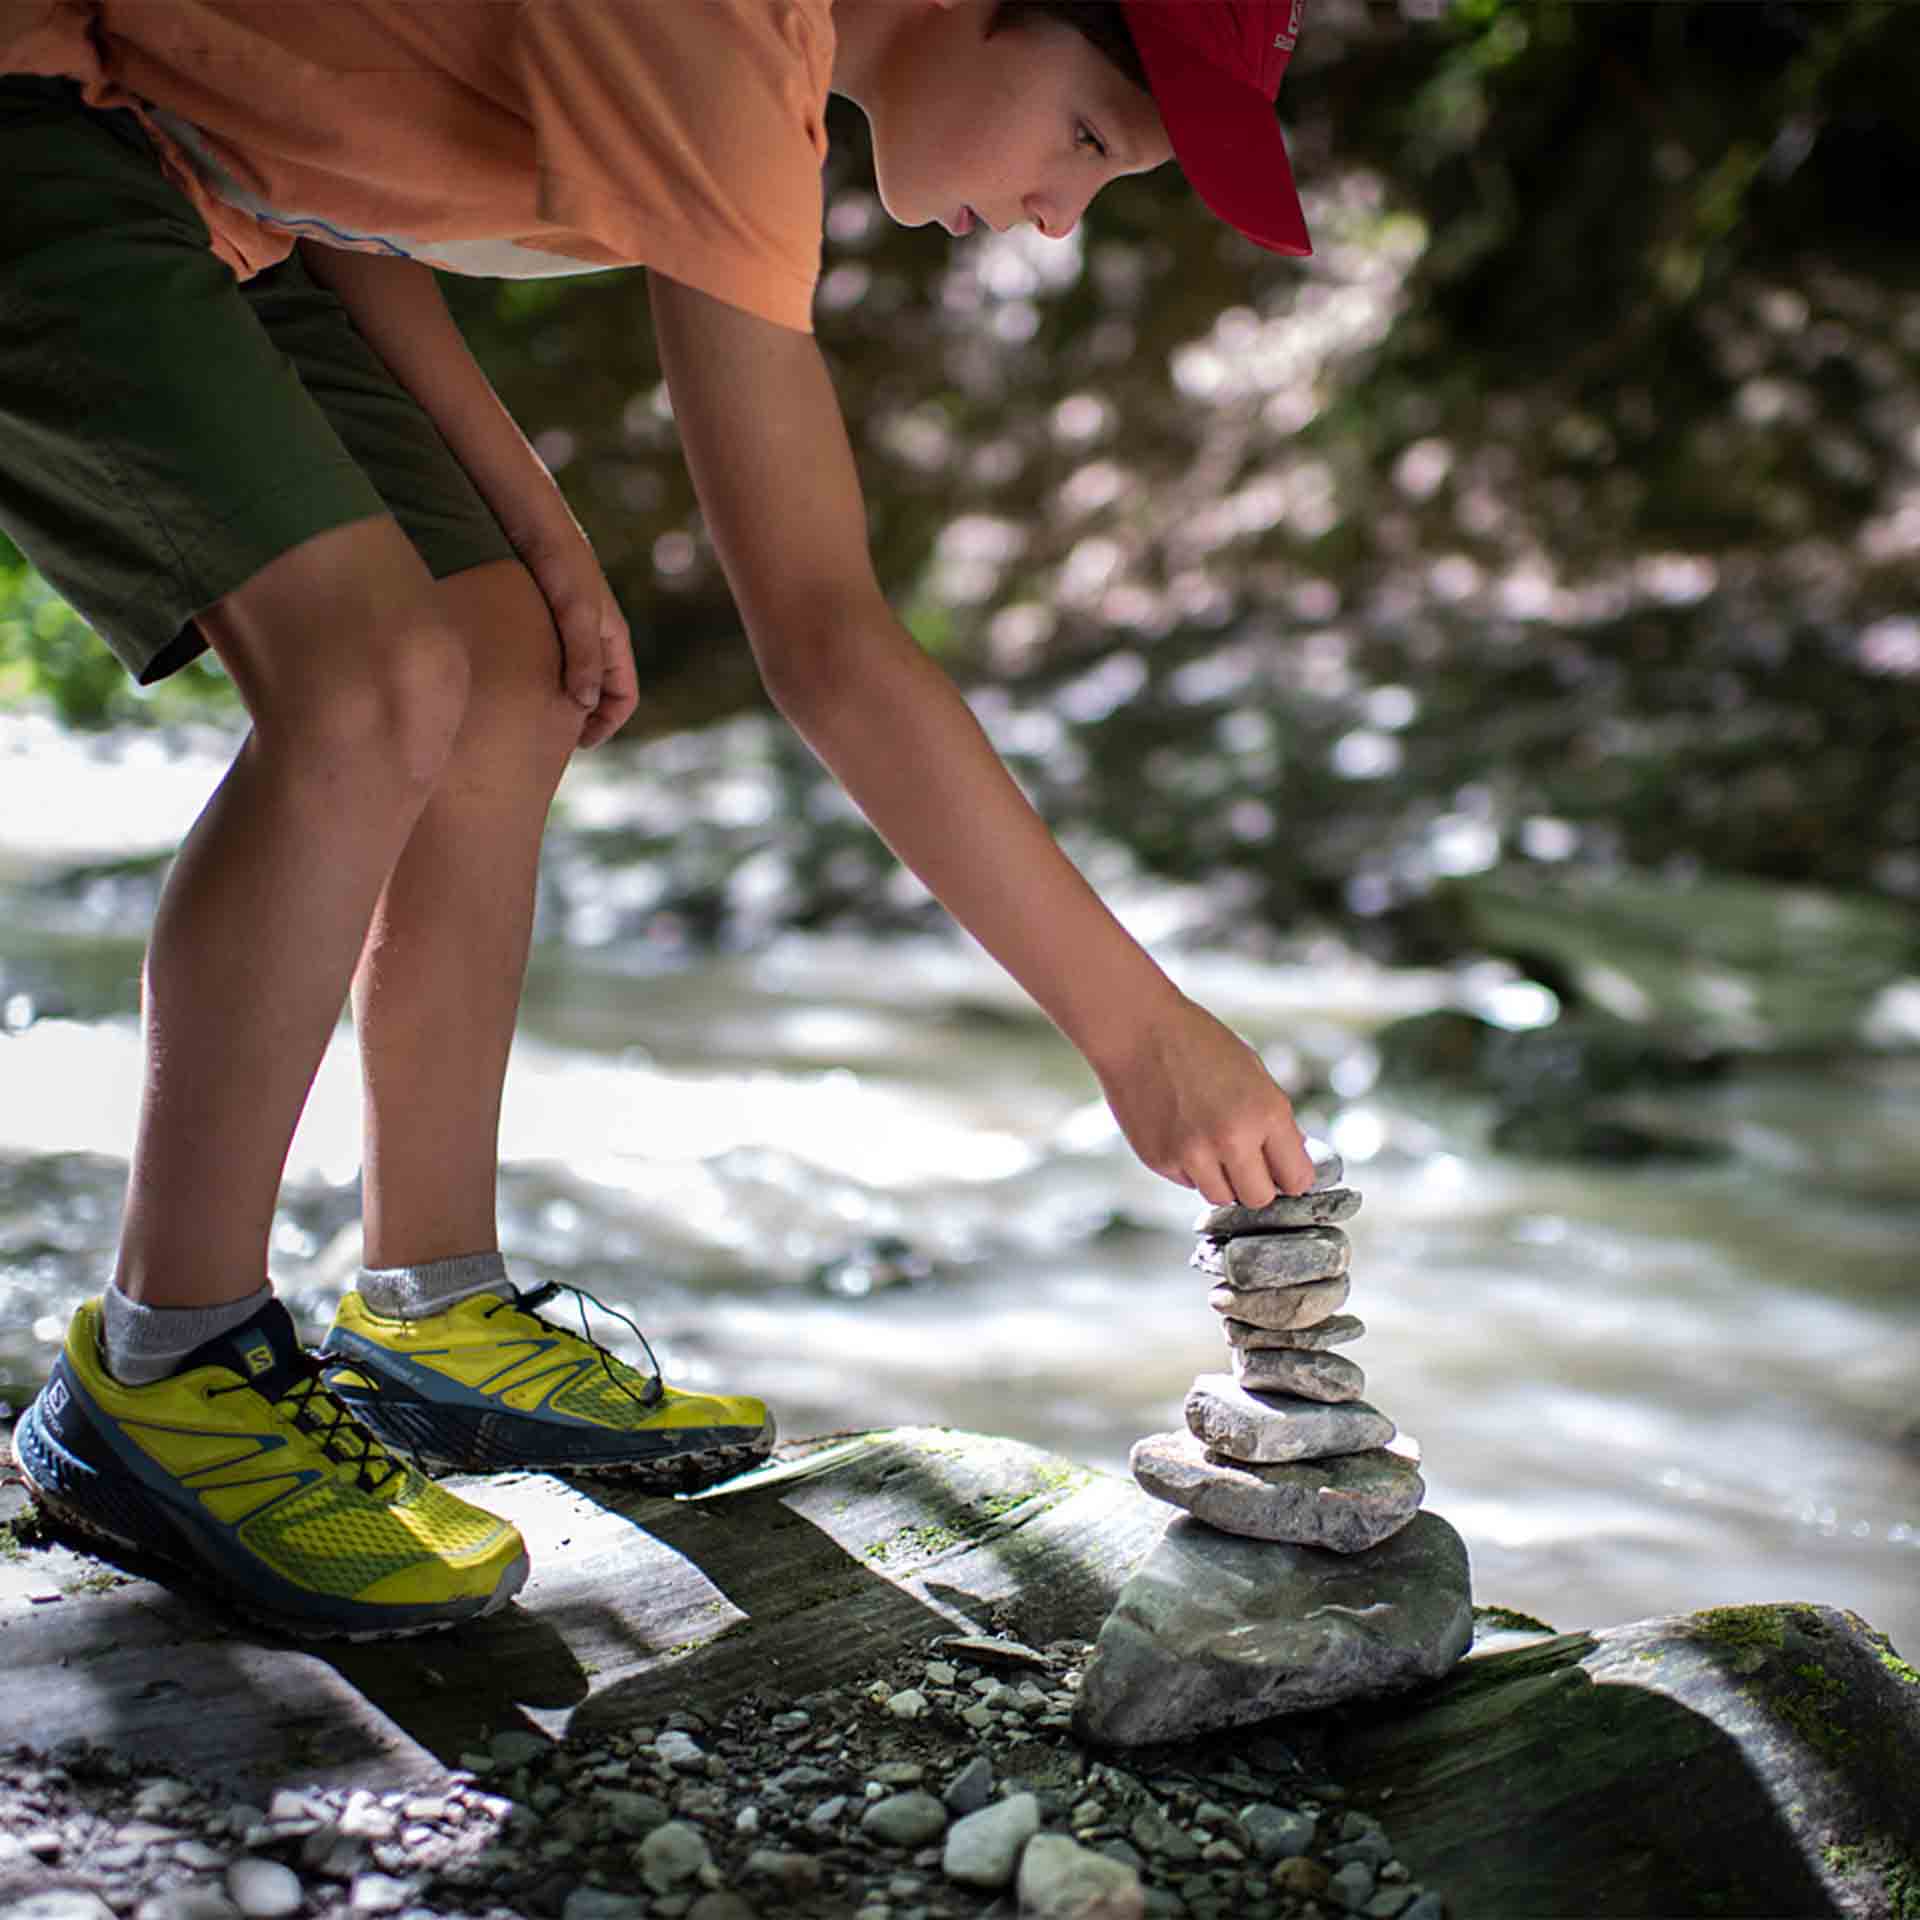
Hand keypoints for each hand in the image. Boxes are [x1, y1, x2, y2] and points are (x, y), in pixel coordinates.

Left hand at [514, 519, 637, 748]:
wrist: (527, 514)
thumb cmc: (558, 559)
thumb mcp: (575, 611)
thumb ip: (582, 658)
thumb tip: (583, 706)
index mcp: (612, 638)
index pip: (624, 697)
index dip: (606, 724)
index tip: (577, 742)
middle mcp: (593, 637)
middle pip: (598, 693)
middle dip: (581, 718)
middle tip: (549, 737)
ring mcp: (567, 628)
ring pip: (570, 677)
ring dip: (556, 699)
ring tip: (527, 716)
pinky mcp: (540, 618)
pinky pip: (545, 660)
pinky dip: (535, 678)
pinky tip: (508, 684)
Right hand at [1093, 994, 1315, 1205]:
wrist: (1136, 1030)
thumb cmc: (1195, 1042)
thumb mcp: (1252, 1071)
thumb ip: (1274, 1118)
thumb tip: (1289, 1157)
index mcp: (1265, 1112)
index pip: (1296, 1179)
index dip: (1291, 1175)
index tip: (1283, 1170)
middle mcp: (1231, 1139)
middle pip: (1259, 1199)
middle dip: (1257, 1184)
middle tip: (1248, 1162)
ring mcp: (1193, 1154)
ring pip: (1221, 1197)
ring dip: (1222, 1179)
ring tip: (1210, 1142)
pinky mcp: (1161, 1160)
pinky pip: (1187, 1181)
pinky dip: (1190, 1167)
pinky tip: (1182, 1132)